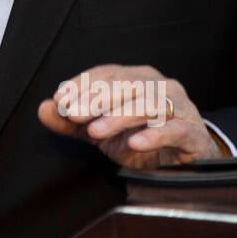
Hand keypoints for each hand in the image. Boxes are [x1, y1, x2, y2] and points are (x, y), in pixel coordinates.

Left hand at [36, 64, 226, 168]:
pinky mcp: (193, 133)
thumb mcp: (100, 131)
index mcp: (136, 78)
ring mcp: (179, 107)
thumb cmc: (139, 139)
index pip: (107, 74)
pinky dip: (155, 134)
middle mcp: (159, 86)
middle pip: (127, 85)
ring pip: (149, 104)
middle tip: (74, 115)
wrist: (182, 163)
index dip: (82, 85)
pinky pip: (176, 129)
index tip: (60, 101)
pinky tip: (136, 143)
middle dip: (96, 100)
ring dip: (119, 116)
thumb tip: (43, 108)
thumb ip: (71, 122)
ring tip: (96, 131)